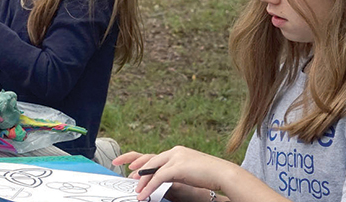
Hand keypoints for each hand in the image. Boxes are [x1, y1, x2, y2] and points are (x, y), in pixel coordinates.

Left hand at [117, 146, 237, 200]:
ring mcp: (176, 157)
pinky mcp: (178, 166)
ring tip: (135, 190)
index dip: (141, 161)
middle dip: (134, 164)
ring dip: (142, 181)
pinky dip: (149, 186)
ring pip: (152, 169)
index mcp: (177, 152)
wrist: (224, 174)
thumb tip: (163, 180)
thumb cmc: (210, 176)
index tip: (129, 166)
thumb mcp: (189, 173)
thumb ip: (176, 173)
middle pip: (149, 158)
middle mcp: (175, 152)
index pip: (155, 156)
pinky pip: (158, 177)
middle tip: (121, 168)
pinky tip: (144, 194)